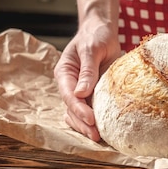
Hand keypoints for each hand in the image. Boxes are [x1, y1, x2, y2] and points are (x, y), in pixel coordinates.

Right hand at [54, 24, 120, 140]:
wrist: (103, 31)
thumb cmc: (95, 36)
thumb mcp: (91, 49)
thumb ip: (87, 70)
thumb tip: (81, 93)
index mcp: (64, 73)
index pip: (68, 95)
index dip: (79, 109)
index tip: (91, 119)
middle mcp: (69, 84)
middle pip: (71, 109)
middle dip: (83, 123)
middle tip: (96, 135)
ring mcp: (80, 91)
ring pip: (77, 114)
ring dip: (86, 126)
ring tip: (99, 137)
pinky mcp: (92, 93)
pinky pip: (89, 110)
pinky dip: (93, 120)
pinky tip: (103, 129)